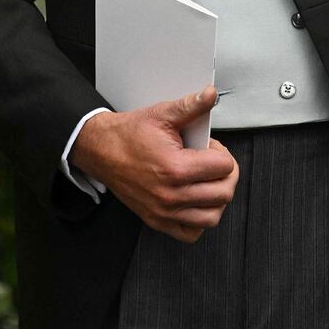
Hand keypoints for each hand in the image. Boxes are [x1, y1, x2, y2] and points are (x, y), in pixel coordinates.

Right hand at [70, 86, 237, 242]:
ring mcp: (164, 212)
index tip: (211, 147)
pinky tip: (196, 200)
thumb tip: (210, 95)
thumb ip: (191, 106)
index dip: (222, 153)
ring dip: (217, 198)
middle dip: (226, 174)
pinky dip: (200, 220)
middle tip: (214, 162)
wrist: (102, 150)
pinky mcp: (157, 221)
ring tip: (208, 181)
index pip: (223, 167)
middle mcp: (171, 195)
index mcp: (175, 168)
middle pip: (223, 193)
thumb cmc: (129, 134)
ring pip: (212, 217)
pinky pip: (191, 233)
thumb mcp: (162, 113)